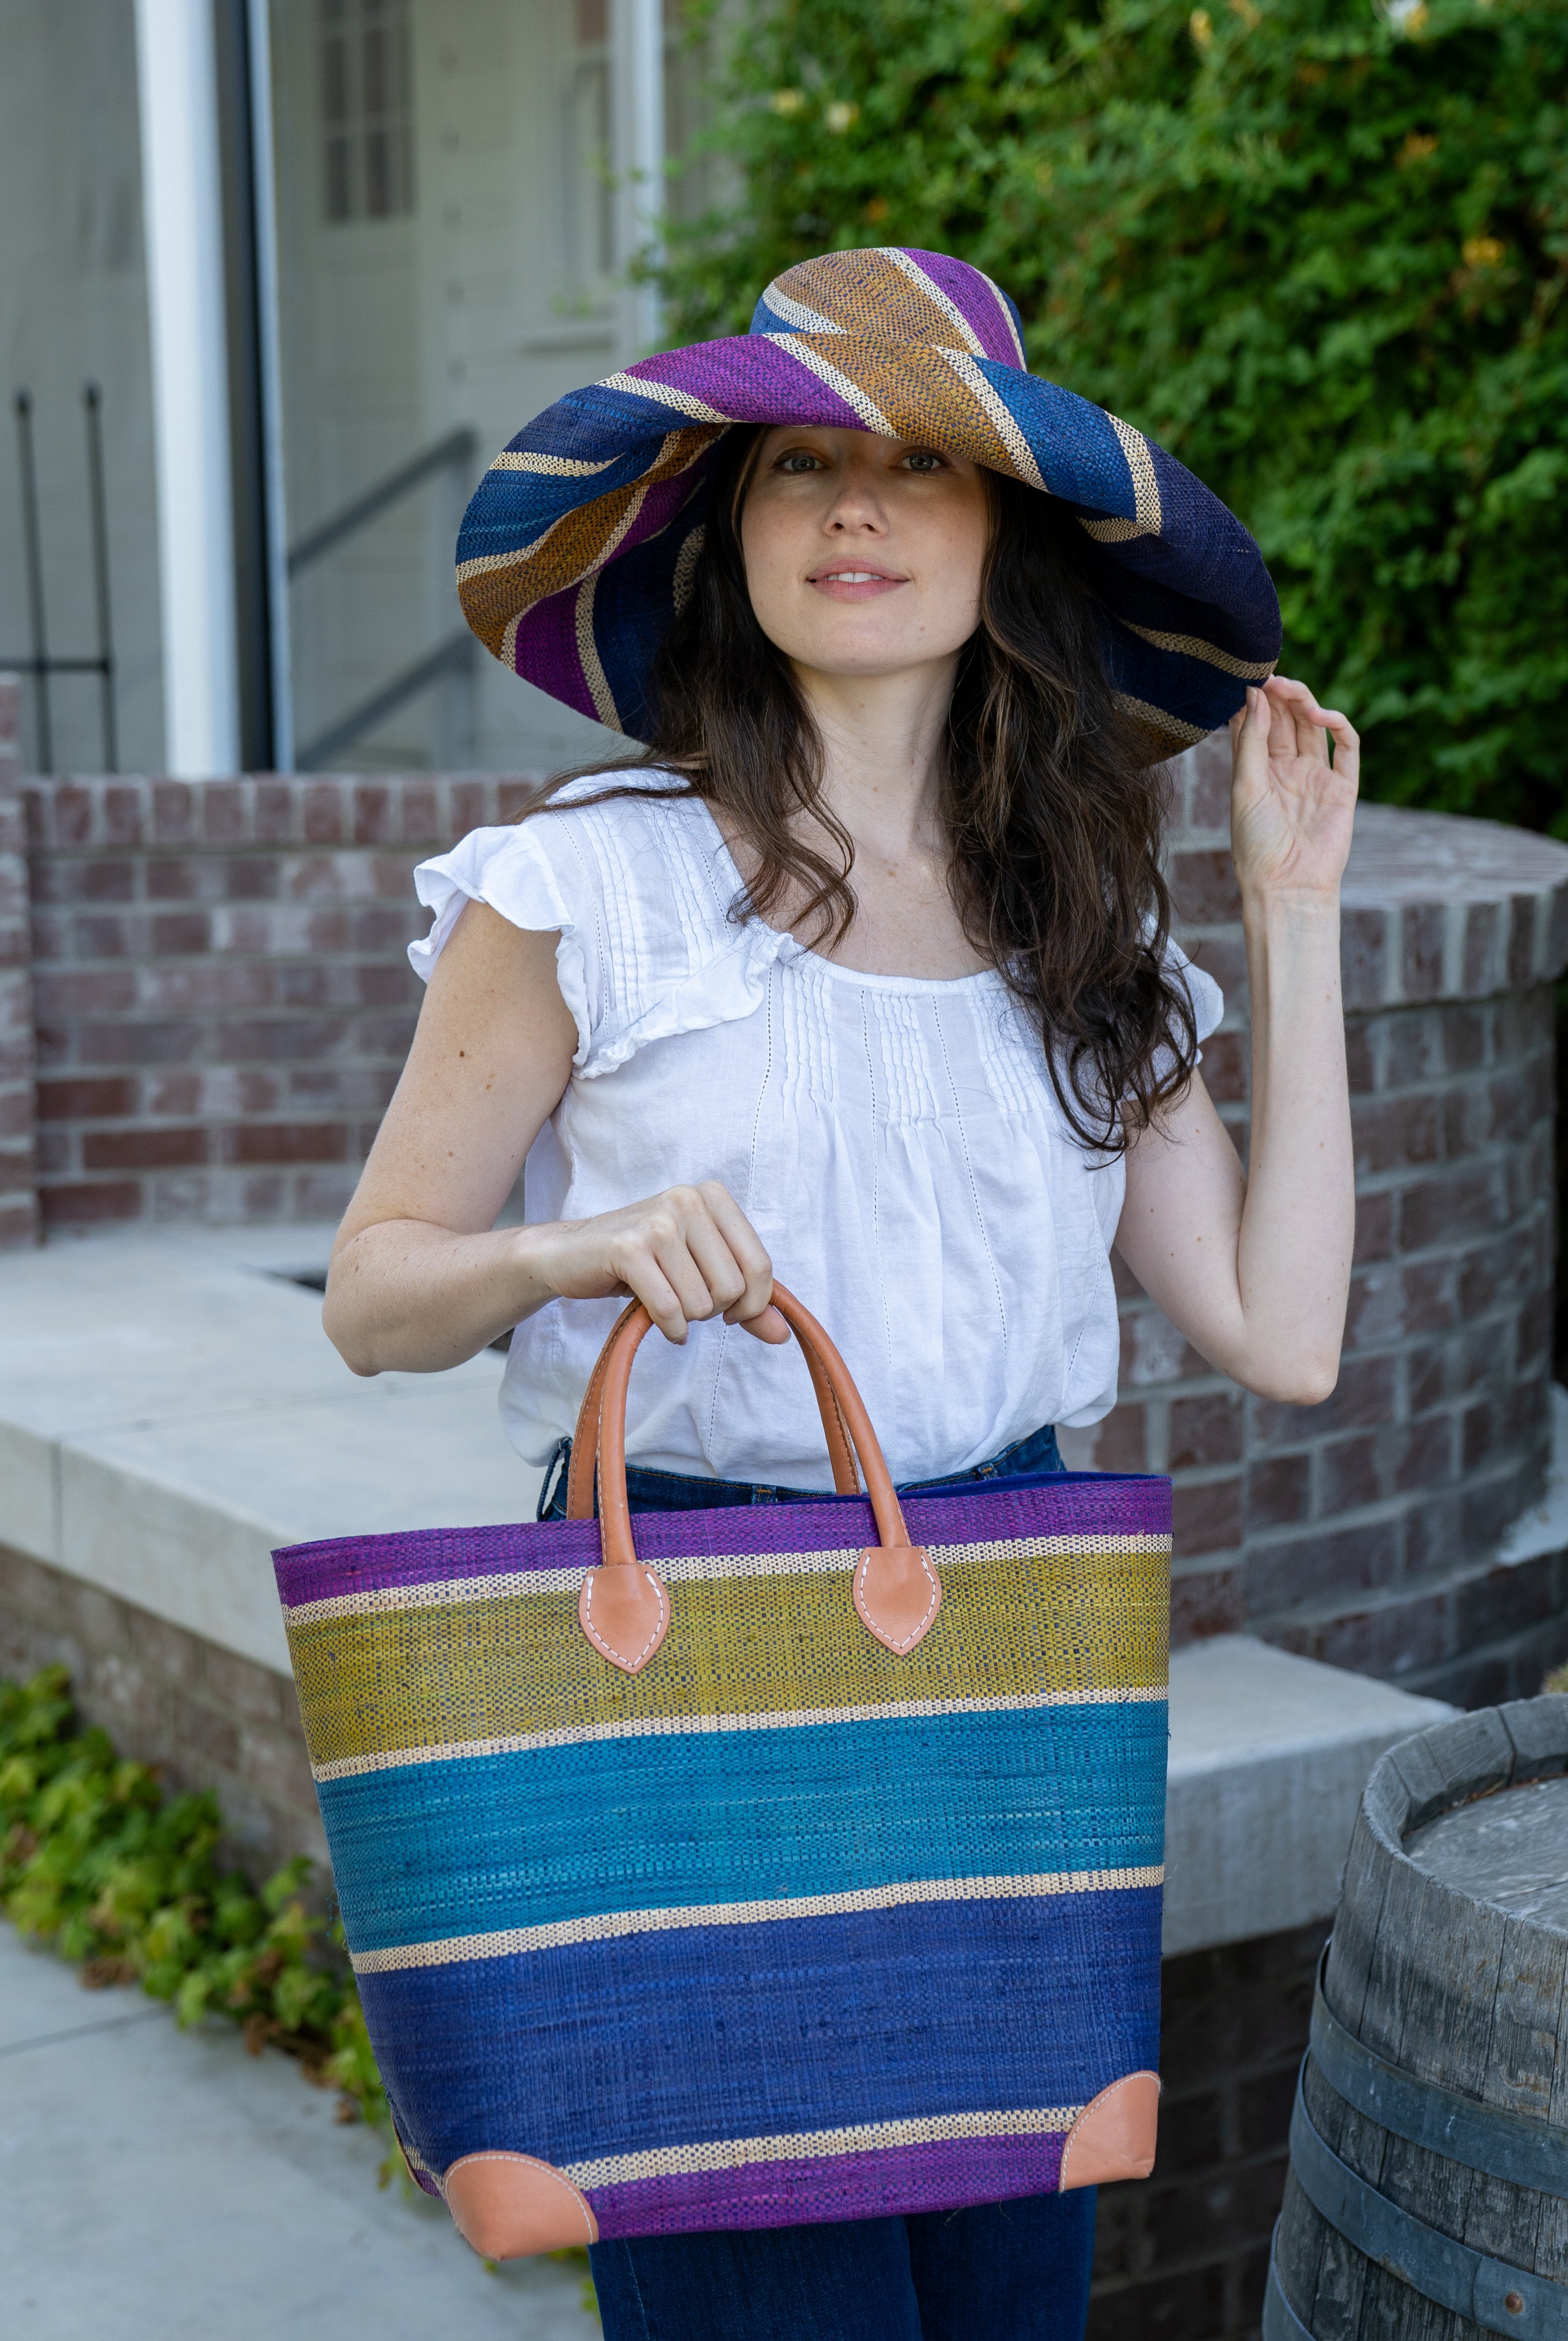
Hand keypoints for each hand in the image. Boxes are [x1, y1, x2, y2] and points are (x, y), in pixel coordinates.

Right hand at [528, 1181, 788, 1345]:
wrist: (569, 1255)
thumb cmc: (642, 1261)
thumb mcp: (700, 1271)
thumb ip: (746, 1301)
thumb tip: (784, 1333)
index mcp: (713, 1197)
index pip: (760, 1265)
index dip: (752, 1303)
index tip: (730, 1311)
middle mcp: (688, 1200)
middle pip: (732, 1287)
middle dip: (711, 1310)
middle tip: (683, 1298)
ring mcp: (658, 1222)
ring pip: (701, 1303)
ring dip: (684, 1318)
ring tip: (663, 1298)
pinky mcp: (629, 1248)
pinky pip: (669, 1310)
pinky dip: (667, 1327)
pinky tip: (656, 1320)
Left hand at [1228, 676, 1358, 906]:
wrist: (1287, 885)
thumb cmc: (1257, 844)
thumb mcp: (1245, 786)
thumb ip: (1251, 740)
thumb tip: (1255, 694)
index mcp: (1258, 772)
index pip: (1258, 725)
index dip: (1256, 702)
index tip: (1249, 680)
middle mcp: (1287, 771)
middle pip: (1287, 721)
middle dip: (1280, 697)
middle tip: (1271, 678)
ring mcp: (1317, 777)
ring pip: (1313, 727)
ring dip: (1304, 703)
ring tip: (1290, 690)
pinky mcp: (1343, 787)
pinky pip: (1347, 748)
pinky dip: (1338, 725)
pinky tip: (1321, 714)